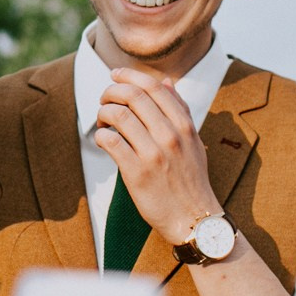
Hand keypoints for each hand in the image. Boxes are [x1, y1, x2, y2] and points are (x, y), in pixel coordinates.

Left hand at [93, 67, 217, 243]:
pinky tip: (103, 140)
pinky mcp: (137, 173)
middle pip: (132, 96)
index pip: (153, 87)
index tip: (115, 76)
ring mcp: (154, 154)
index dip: (129, 76)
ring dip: (103, 113)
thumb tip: (167, 82)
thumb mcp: (193, 141)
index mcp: (184, 125)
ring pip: (118, 115)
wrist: (194, 219)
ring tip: (102, 121)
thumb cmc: (190, 179)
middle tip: (104, 99)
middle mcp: (170, 136)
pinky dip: (100, 135)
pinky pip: (110, 141)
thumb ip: (180, 111)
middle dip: (110, 92)